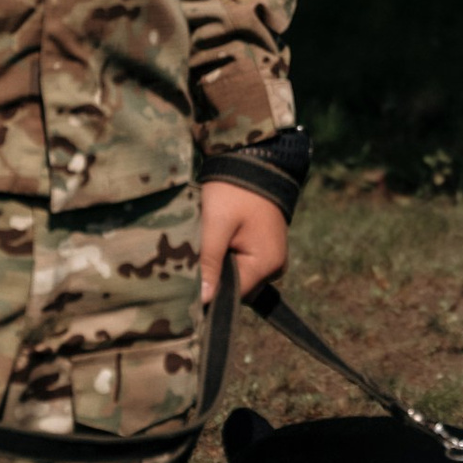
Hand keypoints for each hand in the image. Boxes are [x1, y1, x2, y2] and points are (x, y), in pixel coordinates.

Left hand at [200, 179, 288, 307]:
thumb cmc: (234, 191)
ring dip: (219, 265)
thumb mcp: (216, 225)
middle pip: (235, 288)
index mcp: (266, 264)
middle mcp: (274, 267)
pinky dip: (226, 256)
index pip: (232, 295)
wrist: (253, 161)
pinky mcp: (264, 249)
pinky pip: (242, 263)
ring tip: (208, 241)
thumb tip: (203, 301)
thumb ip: (210, 264)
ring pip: (236, 276)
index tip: (188, 277)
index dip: (208, 289)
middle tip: (196, 251)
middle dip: (213, 274)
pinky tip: (217, 240)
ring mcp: (271, 259)